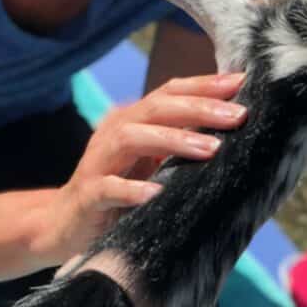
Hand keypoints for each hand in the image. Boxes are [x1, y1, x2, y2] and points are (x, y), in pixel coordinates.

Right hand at [36, 73, 246, 264]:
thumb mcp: (153, 162)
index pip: (169, 92)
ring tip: (210, 148)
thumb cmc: (120, 190)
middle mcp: (114, 132)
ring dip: (173, 140)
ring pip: (132, 138)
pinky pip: (108, 188)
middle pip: (156, 108)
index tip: (242, 82)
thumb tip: (236, 131)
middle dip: (199, 108)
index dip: (204, 85)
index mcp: (133, 121)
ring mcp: (99, 162)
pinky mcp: (88, 195)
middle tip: (238, 115)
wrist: (65, 224)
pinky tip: (156, 193)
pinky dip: (131, 189)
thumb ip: (181, 144)